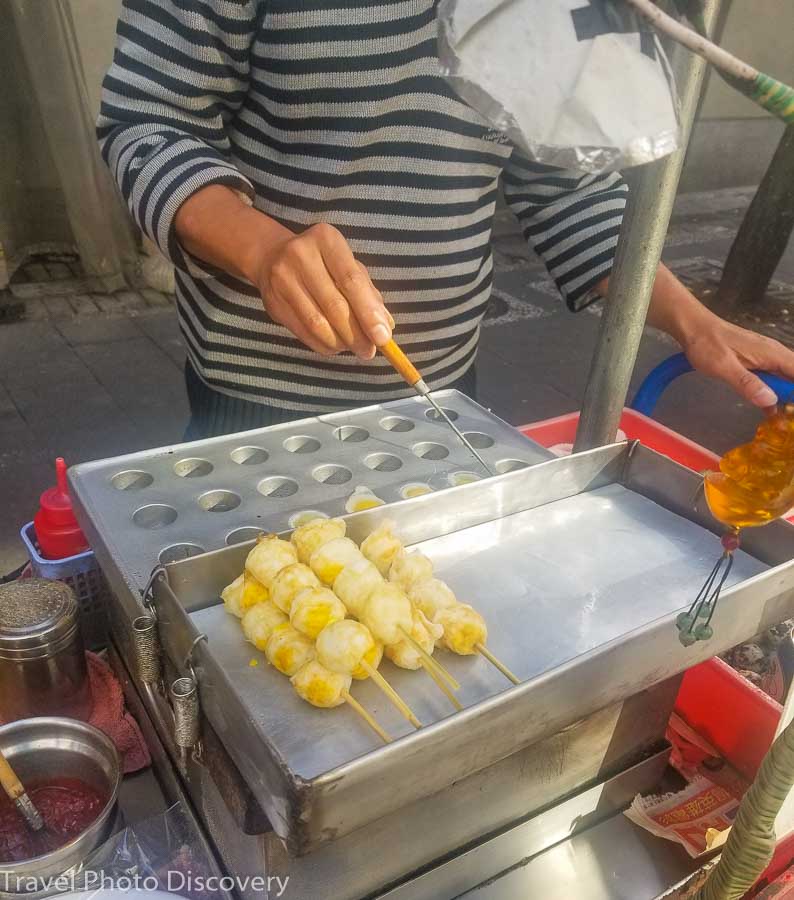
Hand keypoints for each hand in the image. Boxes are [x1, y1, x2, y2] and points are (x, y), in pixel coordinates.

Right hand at [253, 223, 393, 359]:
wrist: (273, 257)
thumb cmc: (323, 263)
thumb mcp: (348, 265)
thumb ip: (368, 293)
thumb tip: (386, 326)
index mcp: (326, 240)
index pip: (351, 281)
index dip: (368, 312)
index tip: (383, 337)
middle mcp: (301, 255)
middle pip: (334, 305)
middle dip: (356, 334)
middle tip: (369, 351)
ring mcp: (282, 279)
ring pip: (317, 323)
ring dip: (340, 342)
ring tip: (353, 348)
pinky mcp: (272, 302)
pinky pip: (303, 332)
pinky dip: (323, 345)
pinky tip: (334, 345)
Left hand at [639, 263, 793, 407]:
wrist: (693, 327)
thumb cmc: (707, 345)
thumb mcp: (724, 367)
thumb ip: (747, 383)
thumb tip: (771, 400)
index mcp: (772, 354)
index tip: (792, 411)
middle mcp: (774, 354)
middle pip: (793, 377)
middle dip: (791, 397)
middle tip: (786, 419)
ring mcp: (765, 356)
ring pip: (784, 378)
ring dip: (784, 397)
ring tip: (781, 420)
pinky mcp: (755, 361)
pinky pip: (771, 377)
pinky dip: (772, 392)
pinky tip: (768, 411)